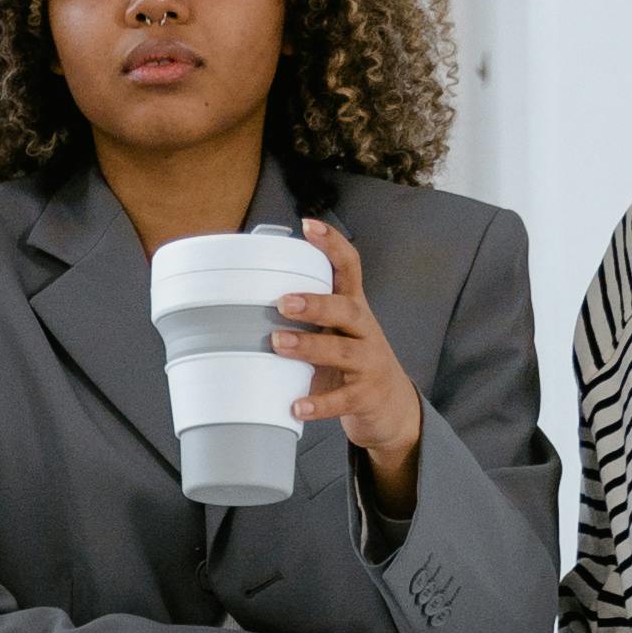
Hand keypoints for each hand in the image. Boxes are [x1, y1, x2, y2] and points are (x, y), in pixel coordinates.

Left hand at [268, 219, 425, 510]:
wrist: (390, 406)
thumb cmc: (350, 361)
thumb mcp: (335, 331)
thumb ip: (304, 317)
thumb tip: (241, 303)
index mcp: (354, 307)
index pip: (350, 267)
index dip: (332, 245)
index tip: (309, 226)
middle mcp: (364, 330)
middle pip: (346, 308)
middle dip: (315, 302)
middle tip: (282, 301)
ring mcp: (369, 363)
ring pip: (342, 351)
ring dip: (309, 346)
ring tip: (278, 344)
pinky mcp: (365, 396)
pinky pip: (342, 399)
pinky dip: (319, 403)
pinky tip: (296, 406)